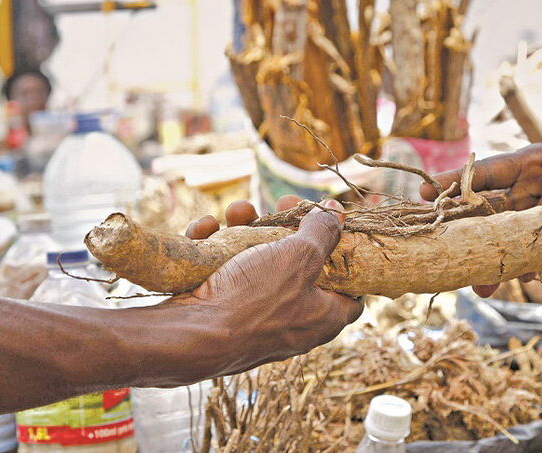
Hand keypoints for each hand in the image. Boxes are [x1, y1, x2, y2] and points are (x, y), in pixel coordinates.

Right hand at [172, 197, 361, 377]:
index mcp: (324, 316)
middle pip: (300, 265)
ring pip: (258, 262)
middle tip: (281, 204)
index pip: (352, 289)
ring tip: (237, 211)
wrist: (188, 337)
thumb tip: (338, 214)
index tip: (335, 228)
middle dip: (287, 228)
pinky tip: (205, 230)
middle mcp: (294, 320)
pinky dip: (216, 248)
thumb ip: (322, 233)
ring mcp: (255, 316)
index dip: (348, 255)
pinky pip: (225, 273)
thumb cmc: (254, 300)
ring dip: (246, 230)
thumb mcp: (299, 257)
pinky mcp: (222, 311)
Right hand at [421, 140, 541, 297]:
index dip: (457, 181)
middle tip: (443, 251)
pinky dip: (524, 265)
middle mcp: (526, 189)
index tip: (428, 194)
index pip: (488, 171)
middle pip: (489, 211)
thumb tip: (541, 211)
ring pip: (506, 237)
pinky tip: (517, 279)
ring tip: (481, 285)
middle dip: (467, 231)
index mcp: (531, 162)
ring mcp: (536, 214)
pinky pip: (531, 251)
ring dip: (493, 259)